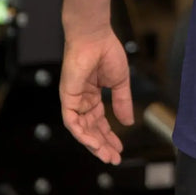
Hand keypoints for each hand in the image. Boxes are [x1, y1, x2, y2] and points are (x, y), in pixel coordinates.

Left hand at [59, 27, 134, 163]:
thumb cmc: (106, 52)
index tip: (119, 148)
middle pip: (91, 129)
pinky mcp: (67, 98)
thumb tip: (128, 122)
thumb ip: (123, 102)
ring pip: (81, 130)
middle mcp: (81, 100)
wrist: (95, 36)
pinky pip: (72, 122)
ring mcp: (73, 100)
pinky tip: (94, 143)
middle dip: (103, 145)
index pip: (99, 122)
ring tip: (106, 155)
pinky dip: (83, 134)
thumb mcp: (119, 82)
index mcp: (92, 95)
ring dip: (94, 144)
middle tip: (114, 158)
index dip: (109, 136)